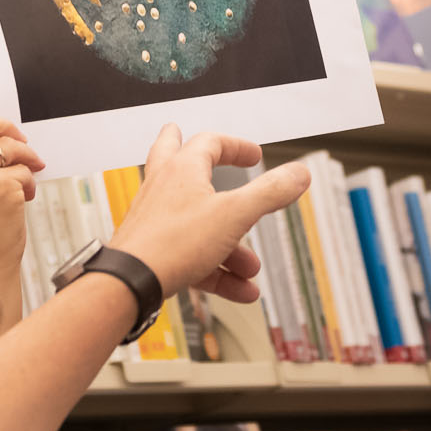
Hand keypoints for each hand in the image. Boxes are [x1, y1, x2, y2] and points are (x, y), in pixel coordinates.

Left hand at [106, 125, 309, 301]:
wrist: (130, 283)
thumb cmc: (172, 243)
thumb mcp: (235, 215)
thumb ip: (270, 193)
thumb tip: (299, 173)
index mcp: (182, 169)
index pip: (209, 142)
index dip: (236, 146)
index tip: (254, 156)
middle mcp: (163, 188)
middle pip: (170, 155)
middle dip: (185, 148)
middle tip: (187, 139)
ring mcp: (154, 219)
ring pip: (197, 224)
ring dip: (230, 246)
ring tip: (251, 267)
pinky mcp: (152, 250)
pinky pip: (191, 257)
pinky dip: (217, 272)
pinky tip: (241, 290)